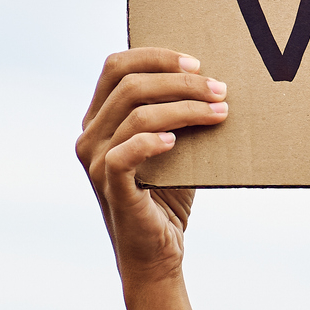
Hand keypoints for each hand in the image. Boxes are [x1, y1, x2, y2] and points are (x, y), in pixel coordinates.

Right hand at [77, 48, 228, 309]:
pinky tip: (178, 141)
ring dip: (184, 107)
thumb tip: (216, 78)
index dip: (156, 56)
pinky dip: (153, 140)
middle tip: (220, 89)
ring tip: (220, 112)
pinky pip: (124, 154)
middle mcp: (89, 136)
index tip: (197, 63)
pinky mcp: (110, 188)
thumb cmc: (168, 194)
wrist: (159, 253)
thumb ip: (178, 112)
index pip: (116, 66)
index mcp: (99, 118)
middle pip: (129, 83)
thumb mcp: (174, 144)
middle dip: (180, 81)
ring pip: (136, 113)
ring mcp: (95, 162)